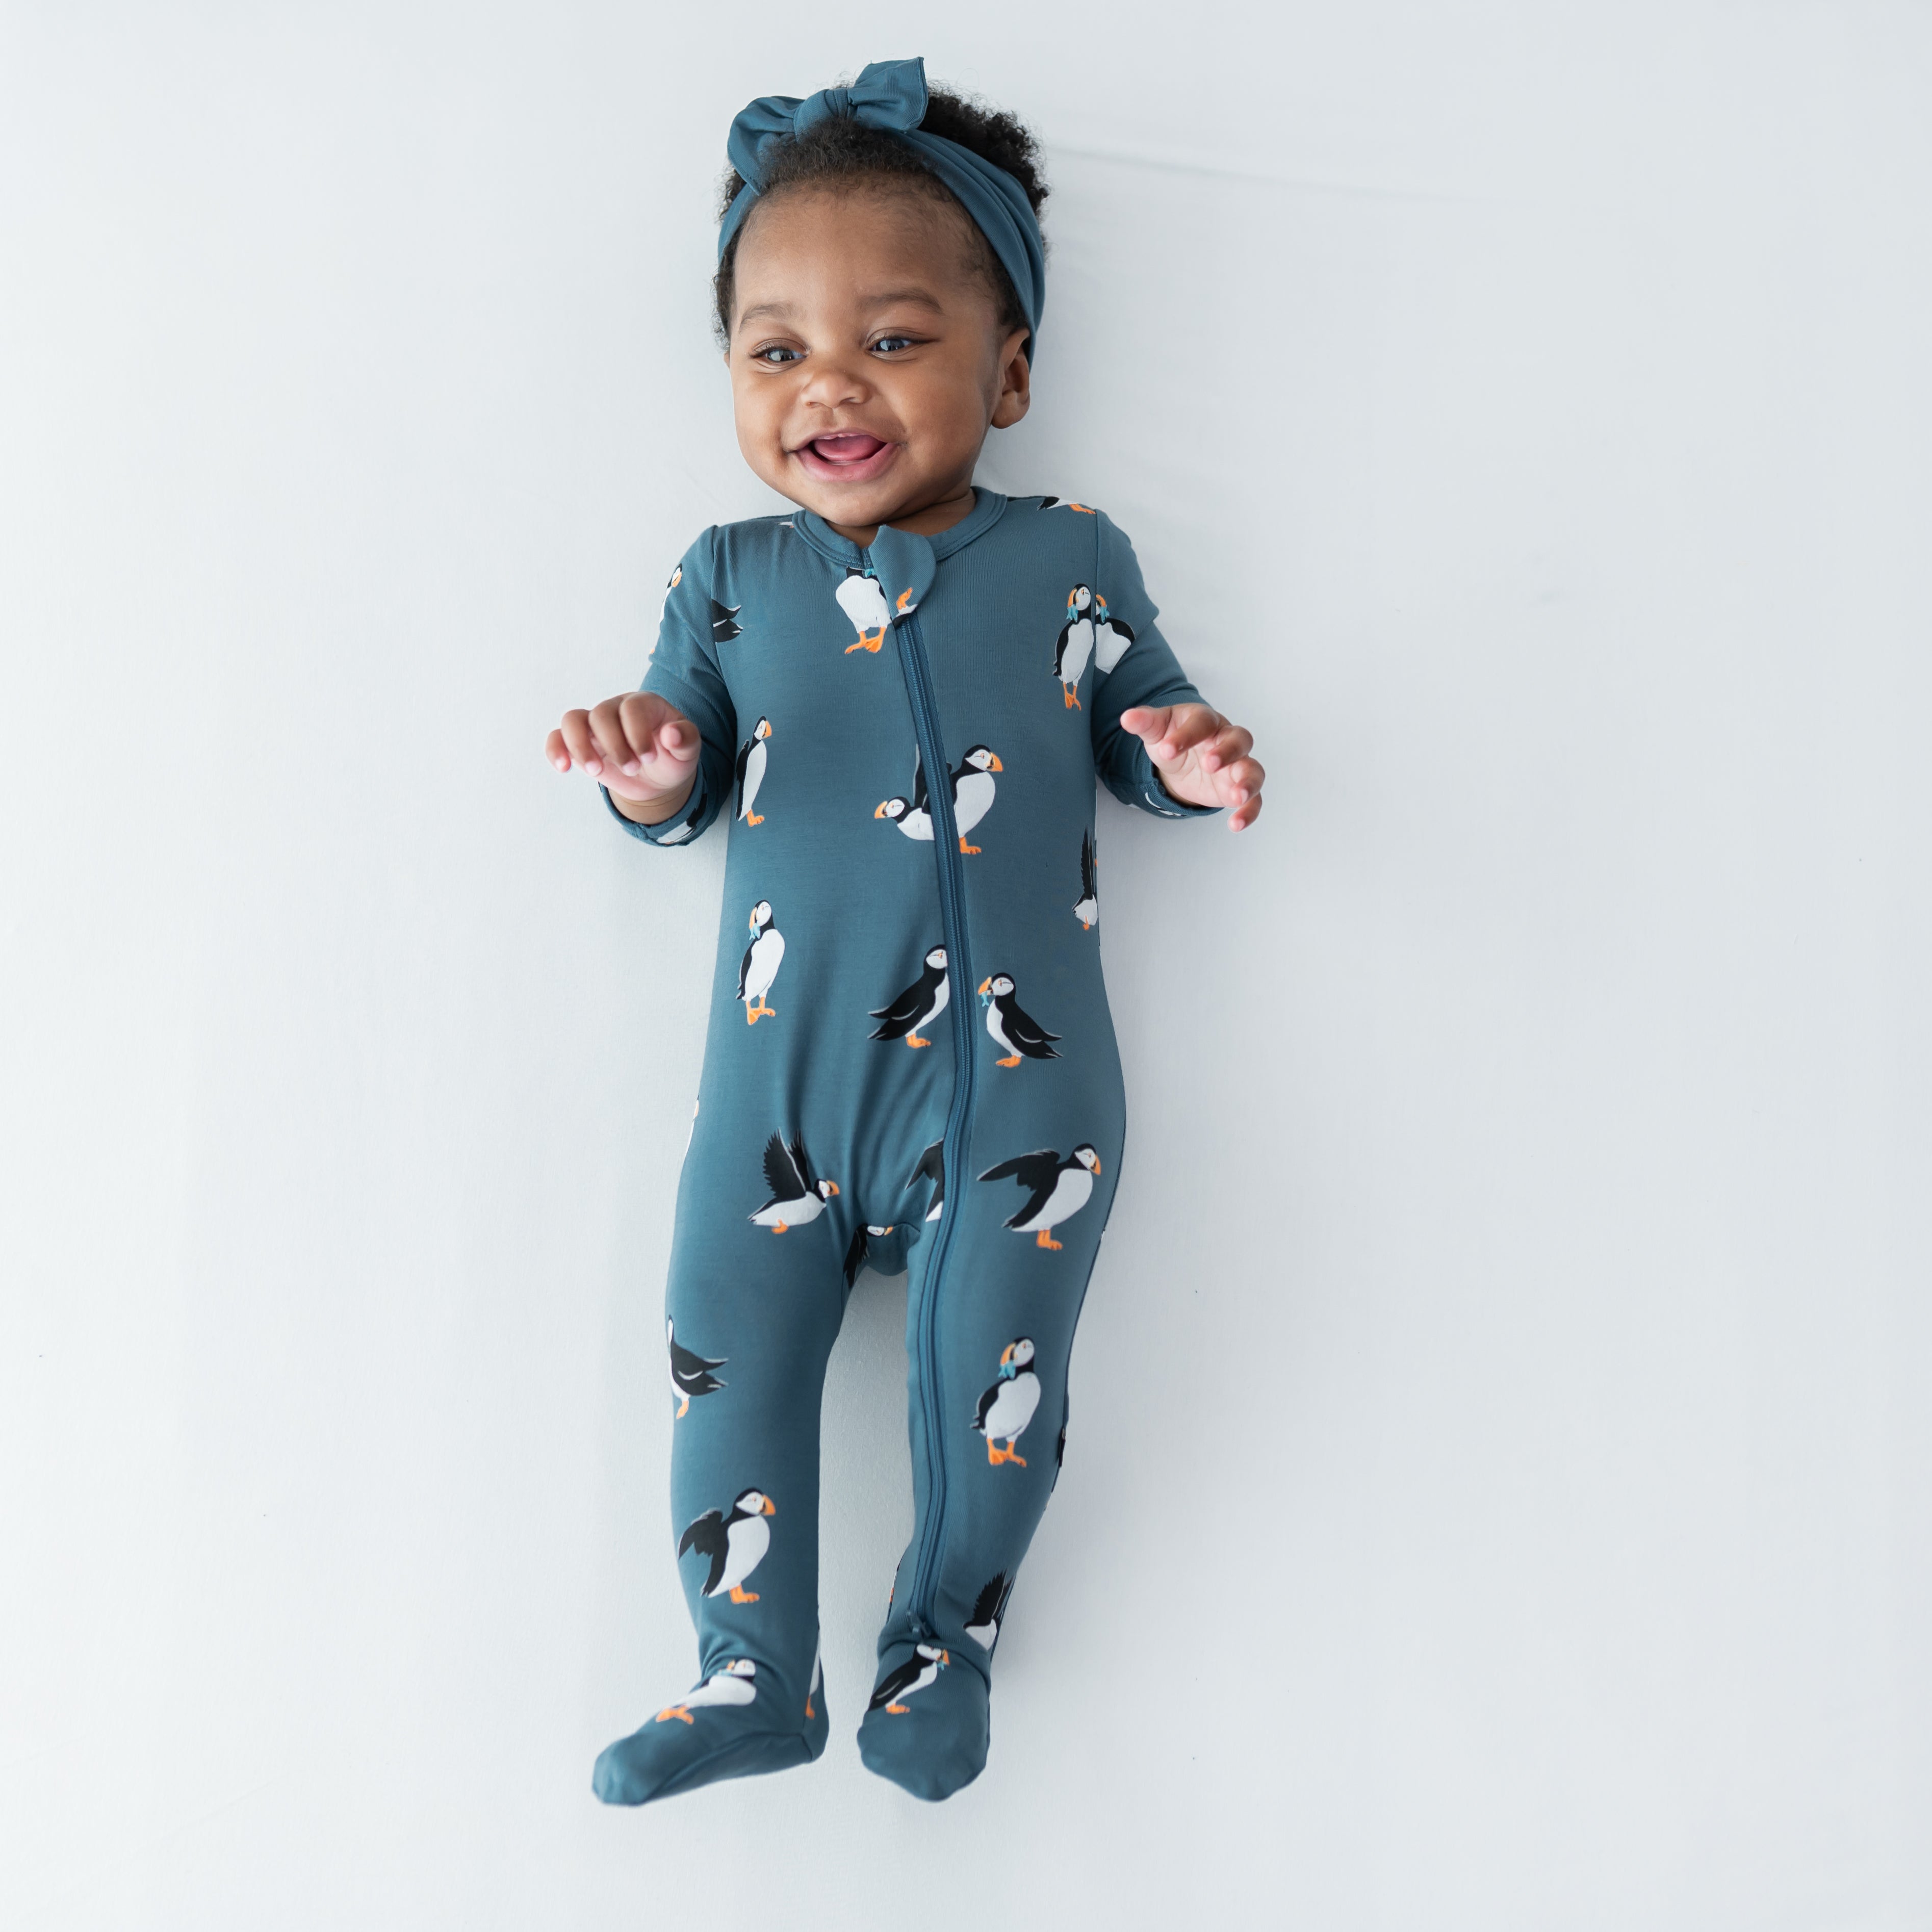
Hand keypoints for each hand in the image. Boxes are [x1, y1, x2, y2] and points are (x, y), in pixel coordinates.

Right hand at [547, 692, 699, 824]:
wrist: (658, 779)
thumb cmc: (672, 758)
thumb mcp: (688, 752)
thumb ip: (686, 740)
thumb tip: (671, 734)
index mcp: (644, 704)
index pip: (631, 708)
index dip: (637, 733)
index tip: (649, 758)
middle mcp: (616, 709)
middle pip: (601, 714)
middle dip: (615, 746)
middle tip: (632, 769)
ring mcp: (595, 724)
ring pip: (573, 719)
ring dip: (580, 746)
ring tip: (596, 771)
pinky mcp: (580, 742)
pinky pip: (557, 737)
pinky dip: (556, 750)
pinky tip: (564, 768)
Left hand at [1118, 703, 1264, 830]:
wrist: (1181, 759)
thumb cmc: (1173, 738)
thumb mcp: (1157, 730)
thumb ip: (1145, 723)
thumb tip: (1127, 718)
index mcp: (1206, 720)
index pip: (1203, 722)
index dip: (1187, 735)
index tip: (1166, 750)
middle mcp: (1227, 739)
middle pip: (1239, 740)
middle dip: (1226, 752)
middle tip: (1208, 764)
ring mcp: (1236, 764)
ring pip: (1253, 769)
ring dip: (1248, 782)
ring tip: (1237, 796)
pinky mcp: (1237, 788)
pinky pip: (1253, 799)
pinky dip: (1249, 811)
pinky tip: (1236, 824)